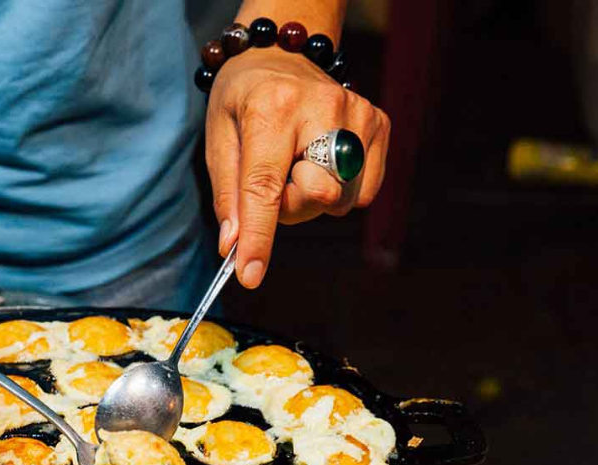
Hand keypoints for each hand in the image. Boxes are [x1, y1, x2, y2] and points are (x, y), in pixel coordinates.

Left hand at [205, 48, 389, 287]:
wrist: (279, 56)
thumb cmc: (242, 102)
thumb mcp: (218, 140)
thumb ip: (228, 195)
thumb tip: (233, 247)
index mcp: (271, 109)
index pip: (265, 187)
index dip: (259, 237)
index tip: (250, 276)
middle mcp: (322, 106)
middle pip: (316, 197)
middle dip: (289, 208)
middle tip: (273, 182)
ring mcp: (358, 113)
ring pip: (342, 201)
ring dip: (313, 201)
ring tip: (297, 167)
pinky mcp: (379, 123)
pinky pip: (364, 192)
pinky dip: (340, 192)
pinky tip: (320, 163)